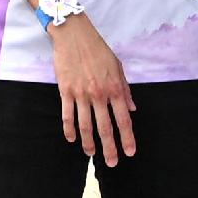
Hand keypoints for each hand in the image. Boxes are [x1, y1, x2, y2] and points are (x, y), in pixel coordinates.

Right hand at [48, 14, 134, 164]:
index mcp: (114, 88)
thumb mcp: (118, 67)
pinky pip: (67, 115)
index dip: (127, 138)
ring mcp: (81, 94)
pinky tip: (71, 139)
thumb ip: (125, 90)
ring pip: (85, 125)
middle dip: (110, 148)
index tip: (130, 152)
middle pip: (105, 128)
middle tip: (112, 163)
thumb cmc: (98, 49)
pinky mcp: (65, 91)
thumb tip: (132, 108)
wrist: (74, 35)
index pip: (123, 119)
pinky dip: (69, 130)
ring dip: (89, 143)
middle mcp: (99, 94)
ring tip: (92, 154)